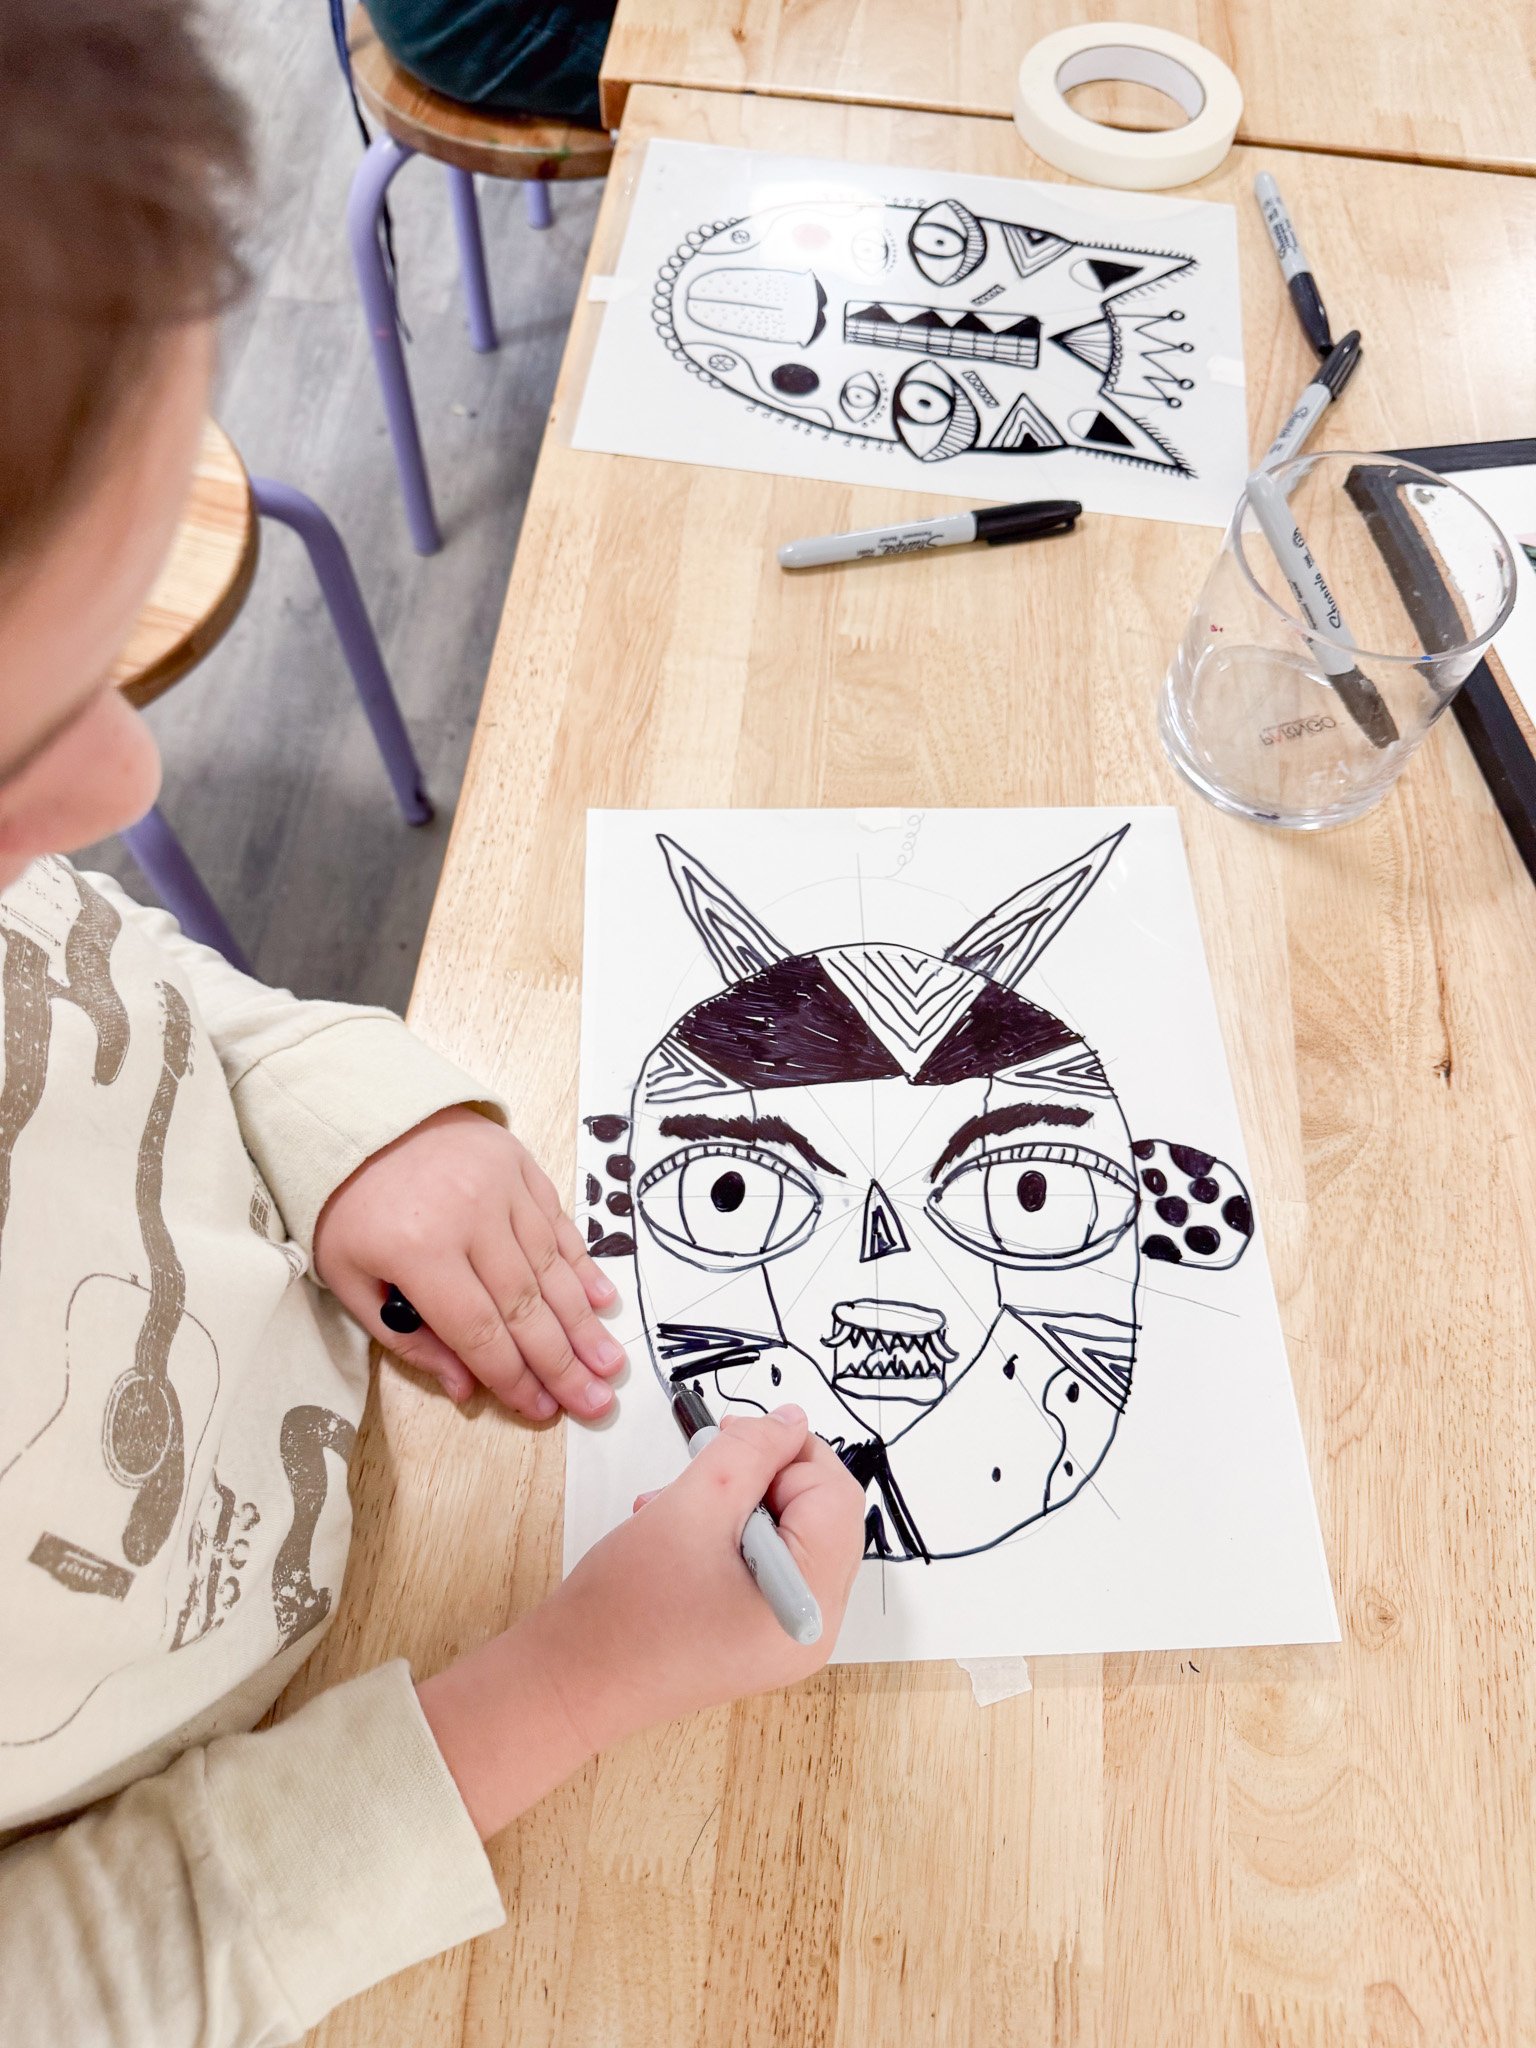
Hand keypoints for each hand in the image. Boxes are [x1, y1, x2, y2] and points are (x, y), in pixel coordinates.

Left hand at [312, 1105, 623, 1420]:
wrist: (358, 1112)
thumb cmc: (349, 1202)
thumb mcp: (348, 1275)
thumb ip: (406, 1337)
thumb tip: (466, 1389)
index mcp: (417, 1249)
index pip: (477, 1330)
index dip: (512, 1377)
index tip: (540, 1411)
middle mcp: (468, 1217)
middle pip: (525, 1306)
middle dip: (562, 1363)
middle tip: (595, 1402)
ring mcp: (500, 1187)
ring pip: (551, 1268)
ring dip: (584, 1322)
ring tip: (610, 1364)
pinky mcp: (519, 1164)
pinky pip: (558, 1224)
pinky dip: (582, 1265)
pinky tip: (602, 1302)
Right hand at [416, 1407, 866, 1837]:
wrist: (572, 1682)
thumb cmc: (625, 1607)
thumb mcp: (694, 1504)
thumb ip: (751, 1452)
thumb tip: (790, 1422)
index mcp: (811, 1603)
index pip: (835, 1496)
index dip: (789, 1451)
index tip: (737, 1434)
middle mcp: (815, 1630)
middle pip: (820, 1517)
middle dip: (765, 1477)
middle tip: (710, 1459)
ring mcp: (787, 1639)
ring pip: (790, 1537)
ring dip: (741, 1503)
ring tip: (679, 1501)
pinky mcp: (759, 1639)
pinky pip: (768, 1566)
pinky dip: (733, 1535)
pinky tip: (682, 1531)